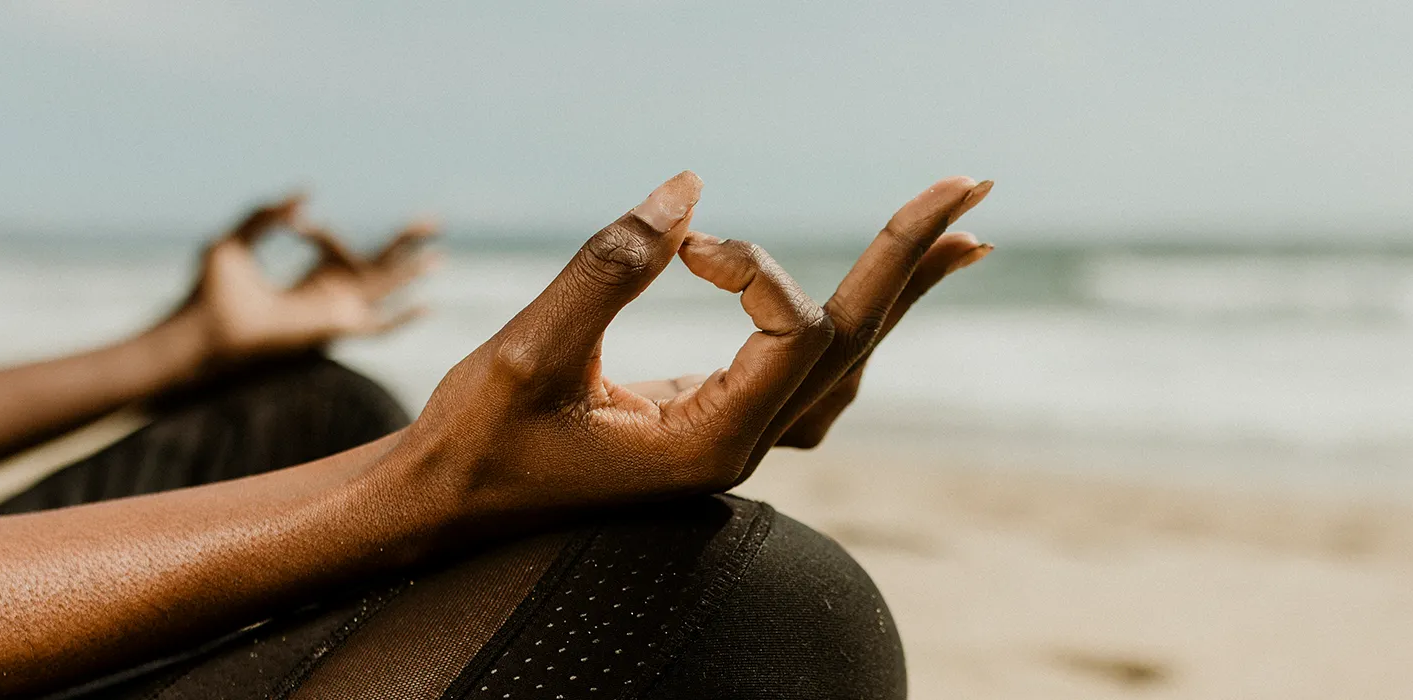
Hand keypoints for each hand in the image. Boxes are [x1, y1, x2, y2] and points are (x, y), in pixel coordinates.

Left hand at [169, 195, 438, 362]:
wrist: (207, 325)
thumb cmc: (211, 290)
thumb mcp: (237, 239)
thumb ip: (265, 213)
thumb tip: (305, 194)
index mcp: (310, 278)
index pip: (336, 244)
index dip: (320, 232)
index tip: (295, 222)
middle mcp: (329, 296)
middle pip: (379, 264)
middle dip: (405, 241)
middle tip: (434, 220)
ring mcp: (335, 311)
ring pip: (387, 287)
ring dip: (413, 270)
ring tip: (440, 255)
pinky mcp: (335, 326)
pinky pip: (378, 326)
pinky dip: (402, 318)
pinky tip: (428, 306)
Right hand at [372, 172, 992, 534]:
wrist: (442, 509)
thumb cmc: (478, 442)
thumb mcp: (531, 354)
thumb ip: (610, 267)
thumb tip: (690, 187)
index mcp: (710, 445)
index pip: (795, 333)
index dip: (756, 267)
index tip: (686, 243)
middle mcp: (739, 448)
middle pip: (852, 343)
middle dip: (908, 258)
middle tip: (970, 184)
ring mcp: (731, 441)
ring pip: (842, 362)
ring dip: (897, 291)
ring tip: (958, 232)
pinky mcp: (711, 425)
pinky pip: (807, 373)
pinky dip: (847, 323)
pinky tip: (872, 294)